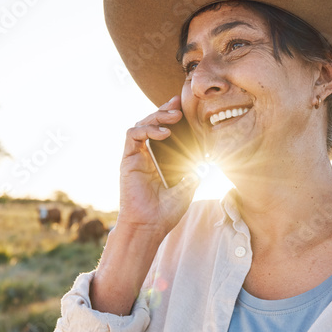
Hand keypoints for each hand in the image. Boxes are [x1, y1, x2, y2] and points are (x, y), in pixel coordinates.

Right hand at [119, 95, 198, 238]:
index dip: (172, 116)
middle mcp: (147, 155)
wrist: (149, 226)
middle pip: (152, 122)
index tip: (185, 107)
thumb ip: (194, 171)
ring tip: (174, 117)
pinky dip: (147, 129)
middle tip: (179, 106)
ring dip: (157, 116)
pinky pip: (133, 135)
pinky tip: (163, 132)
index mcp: (160, 160)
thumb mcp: (188, 188)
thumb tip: (204, 160)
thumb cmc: (166, 211)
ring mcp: (136, 157)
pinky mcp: (127, 160)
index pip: (165, 130)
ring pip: (141, 124)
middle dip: (165, 110)